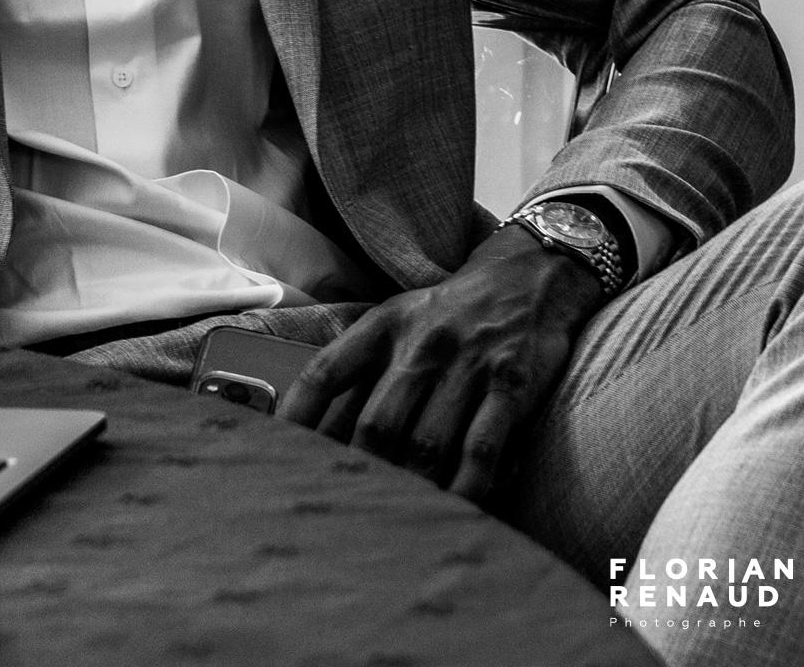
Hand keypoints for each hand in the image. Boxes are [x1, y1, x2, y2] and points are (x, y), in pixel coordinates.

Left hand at [279, 225, 603, 501]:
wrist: (527, 279)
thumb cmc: (447, 315)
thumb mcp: (398, 321)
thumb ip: (362, 368)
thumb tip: (312, 428)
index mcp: (383, 325)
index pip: (327, 372)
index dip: (298, 418)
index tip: (277, 457)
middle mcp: (421, 343)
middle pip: (378, 423)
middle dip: (362, 474)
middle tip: (348, 513)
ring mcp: (468, 363)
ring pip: (427, 443)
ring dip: (412, 489)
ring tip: (397, 524)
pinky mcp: (511, 383)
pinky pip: (483, 446)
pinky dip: (467, 486)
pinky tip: (455, 510)